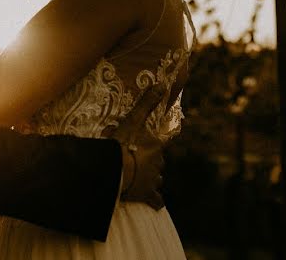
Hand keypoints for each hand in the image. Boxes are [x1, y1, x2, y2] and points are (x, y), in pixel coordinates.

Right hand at [102, 83, 167, 208]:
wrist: (114, 172)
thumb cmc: (122, 145)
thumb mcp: (132, 121)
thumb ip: (146, 103)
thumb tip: (161, 84)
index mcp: (157, 145)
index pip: (167, 139)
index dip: (168, 136)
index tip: (170, 134)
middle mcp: (159, 162)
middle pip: (158, 159)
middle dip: (150, 159)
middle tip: (136, 157)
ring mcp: (153, 179)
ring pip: (157, 177)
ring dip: (152, 176)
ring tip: (140, 176)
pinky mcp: (147, 195)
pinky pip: (156, 199)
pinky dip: (156, 200)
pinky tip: (156, 202)